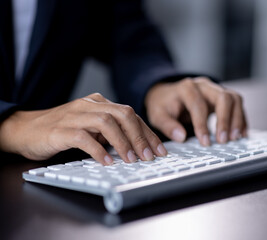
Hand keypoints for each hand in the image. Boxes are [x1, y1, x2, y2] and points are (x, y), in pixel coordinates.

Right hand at [0, 93, 166, 163]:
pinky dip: (98, 150)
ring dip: (123, 143)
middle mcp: (90, 105)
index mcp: (99, 103)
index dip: (148, 133)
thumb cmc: (62, 129)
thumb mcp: (91, 127)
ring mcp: (75, 115)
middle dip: (140, 137)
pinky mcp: (61, 130)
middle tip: (149, 156)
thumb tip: (137, 147)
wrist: (26, 129)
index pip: (131, 115)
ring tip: (132, 160)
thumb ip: (110, 131)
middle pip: (124, 115)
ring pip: (107, 123)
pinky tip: (107, 162)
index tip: (159, 149)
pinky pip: (85, 138)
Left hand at [145, 77, 246, 145]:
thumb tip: (181, 137)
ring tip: (235, 138)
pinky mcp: (222, 97)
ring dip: (237, 119)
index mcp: (186, 88)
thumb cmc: (163, 105)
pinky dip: (241, 119)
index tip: (205, 142)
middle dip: (225, 120)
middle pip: (223, 97)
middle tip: (223, 140)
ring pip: (234, 98)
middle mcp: (204, 85)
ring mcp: (215, 89)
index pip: (198, 105)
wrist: (167, 94)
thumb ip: (167, 126)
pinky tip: (240, 134)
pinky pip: (237, 104)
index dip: (202, 125)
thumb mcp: (157, 115)